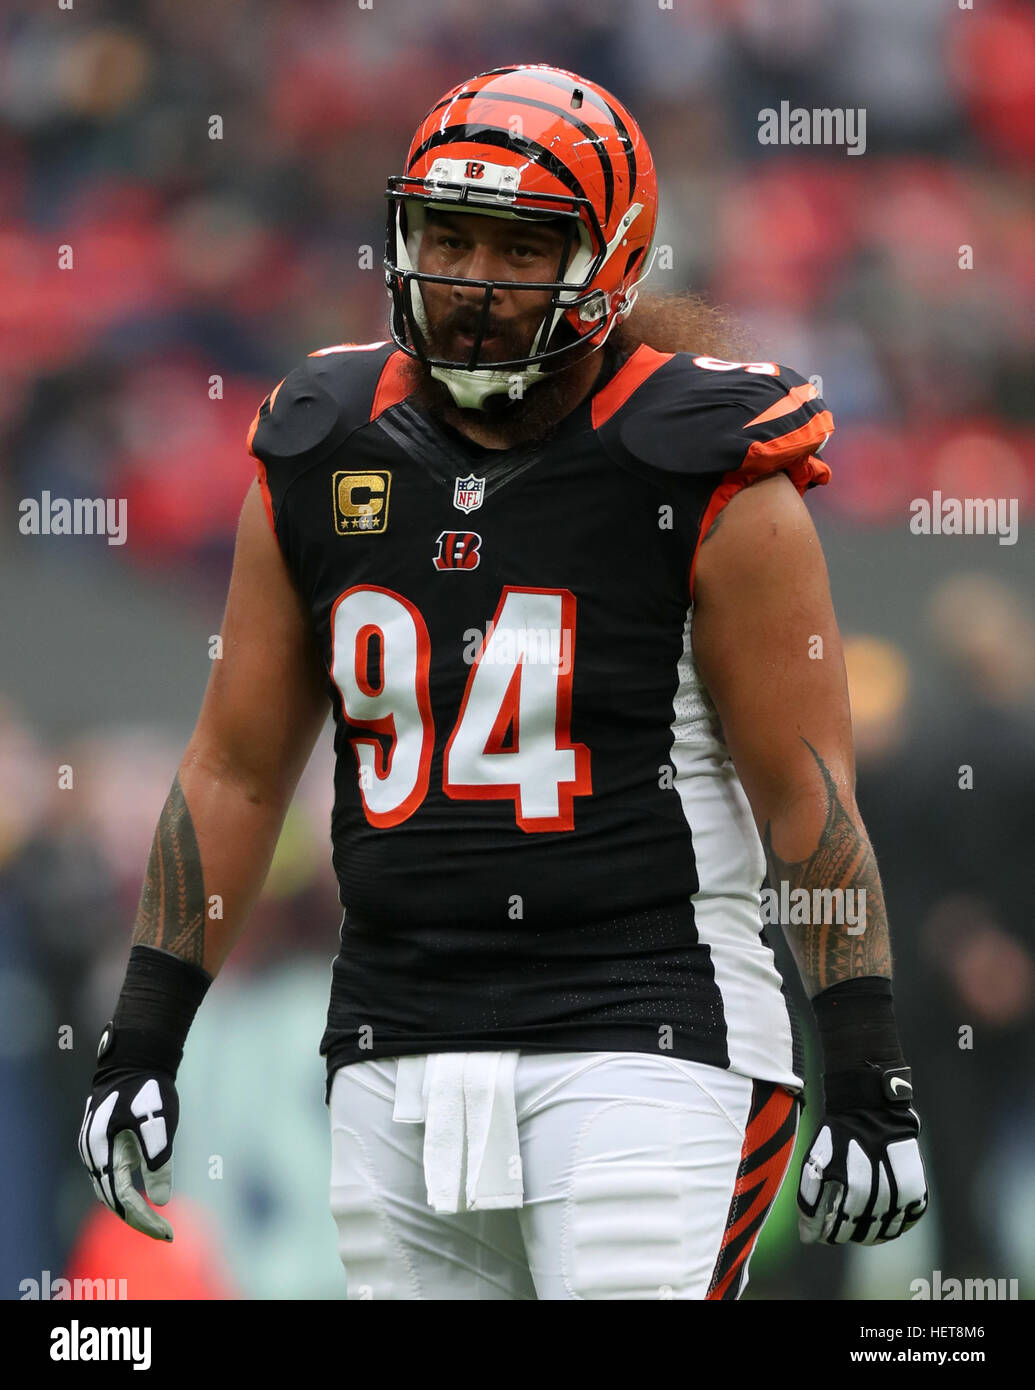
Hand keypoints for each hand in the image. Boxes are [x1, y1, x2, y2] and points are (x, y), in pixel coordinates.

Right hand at [78, 1026, 178, 1240]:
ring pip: (108, 1189)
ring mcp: (92, 1148)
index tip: (167, 1232)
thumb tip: (159, 1200)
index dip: (144, 1220)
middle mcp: (92, 1154)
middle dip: (138, 1219)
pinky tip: (142, 1195)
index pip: (123, 1200)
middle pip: (112, 1200)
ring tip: (155, 1221)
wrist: (134, 1059)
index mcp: (103, 1152)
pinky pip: (109, 1176)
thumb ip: (159, 1163)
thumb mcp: (159, 1125)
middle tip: (165, 1232)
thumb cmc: (148, 1089)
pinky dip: (124, 1191)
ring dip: (130, 1207)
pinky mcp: (99, 1142)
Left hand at [797, 1065, 927, 1244]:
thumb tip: (807, 1238)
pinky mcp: (917, 1191)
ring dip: (872, 1231)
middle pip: (863, 1235)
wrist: (872, 1111)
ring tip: (860, 1221)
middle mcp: (882, 1196)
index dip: (828, 1234)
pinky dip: (896, 1223)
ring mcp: (903, 1195)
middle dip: (848, 1232)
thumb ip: (809, 1203)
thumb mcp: (816, 1164)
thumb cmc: (838, 1137)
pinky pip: (908, 1221)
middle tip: (840, 1223)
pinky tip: (883, 1214)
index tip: (824, 1228)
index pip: (839, 1233)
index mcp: (854, 1190)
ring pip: (887, 1232)